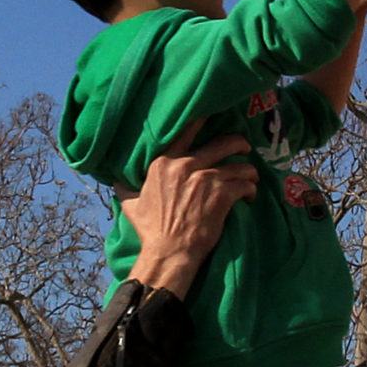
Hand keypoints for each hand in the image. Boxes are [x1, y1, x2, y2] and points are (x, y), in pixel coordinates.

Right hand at [122, 133, 256, 296]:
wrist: (169, 250)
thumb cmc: (150, 230)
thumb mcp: (131, 203)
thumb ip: (127, 186)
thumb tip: (115, 178)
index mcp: (165, 163)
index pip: (186, 132)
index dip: (202, 121)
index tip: (214, 115)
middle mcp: (186, 166)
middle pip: (222, 144)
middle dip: (238, 144)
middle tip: (244, 148)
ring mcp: (206, 179)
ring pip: (238, 166)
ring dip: (248, 172)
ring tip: (251, 178)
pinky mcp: (222, 195)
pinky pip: (244, 184)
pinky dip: (250, 189)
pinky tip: (249, 196)